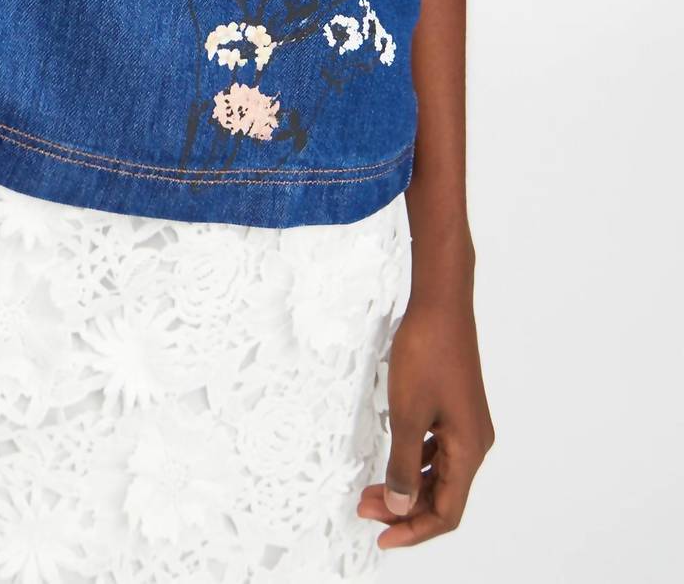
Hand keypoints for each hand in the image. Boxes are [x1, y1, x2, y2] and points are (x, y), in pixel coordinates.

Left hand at [357, 293, 494, 547]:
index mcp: (469, 449)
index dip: (414, 530)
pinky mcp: (456, 408)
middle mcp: (475, 442)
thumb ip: (404, 464)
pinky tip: (394, 460)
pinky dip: (415, 462)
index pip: (447, 511)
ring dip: (408, 486)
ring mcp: (467, 424)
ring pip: (439, 473)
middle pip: (444, 496)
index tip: (381, 538)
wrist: (441, 303)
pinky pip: (438, 450)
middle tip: (365, 510)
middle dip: (405, 509)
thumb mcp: (406, 413)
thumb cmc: (426, 352)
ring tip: (371, 490)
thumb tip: (401, 506)